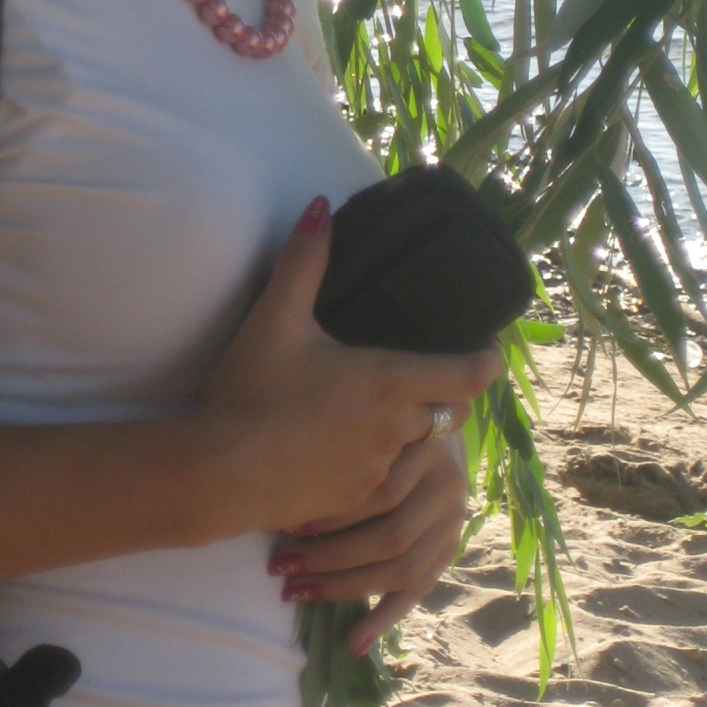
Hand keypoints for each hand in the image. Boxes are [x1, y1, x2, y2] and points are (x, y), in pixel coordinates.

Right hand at [197, 196, 499, 541]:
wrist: (219, 473)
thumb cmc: (251, 393)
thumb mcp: (274, 319)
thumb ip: (304, 260)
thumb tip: (320, 205)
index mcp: (389, 384)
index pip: (470, 377)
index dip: (486, 362)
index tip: (487, 350)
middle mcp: (397, 431)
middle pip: (448, 412)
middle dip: (440, 395)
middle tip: (417, 375)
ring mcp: (379, 472)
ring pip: (421, 451)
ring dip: (412, 433)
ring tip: (382, 414)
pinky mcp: (357, 501)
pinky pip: (390, 481)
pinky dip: (382, 463)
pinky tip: (348, 449)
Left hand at [267, 426, 471, 655]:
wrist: (426, 430)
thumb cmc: (375, 421)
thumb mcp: (368, 416)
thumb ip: (347, 437)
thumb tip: (280, 469)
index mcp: (427, 444)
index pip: (381, 489)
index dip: (332, 511)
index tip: (285, 522)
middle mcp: (448, 484)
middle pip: (390, 534)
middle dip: (329, 554)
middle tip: (278, 564)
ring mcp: (452, 522)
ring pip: (400, 568)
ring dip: (343, 587)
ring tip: (294, 593)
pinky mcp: (448, 551)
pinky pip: (415, 592)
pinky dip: (382, 620)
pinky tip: (352, 643)